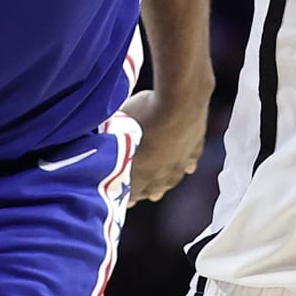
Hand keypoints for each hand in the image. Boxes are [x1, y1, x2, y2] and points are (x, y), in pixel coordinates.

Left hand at [120, 87, 210, 203]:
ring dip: (162, 182)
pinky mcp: (194, 150)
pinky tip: (184, 165)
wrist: (178, 102)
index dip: (121, 192)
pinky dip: (184, 164)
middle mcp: (160, 176)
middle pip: (149, 190)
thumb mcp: (118, 125)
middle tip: (136, 192)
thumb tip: (101, 138)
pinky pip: (189, 163)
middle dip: (141, 190)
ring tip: (156, 186)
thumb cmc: (144, 114)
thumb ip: (111, 138)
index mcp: (138, 173)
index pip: (127, 193)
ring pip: (170, 181)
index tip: (116, 193)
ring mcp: (179, 165)